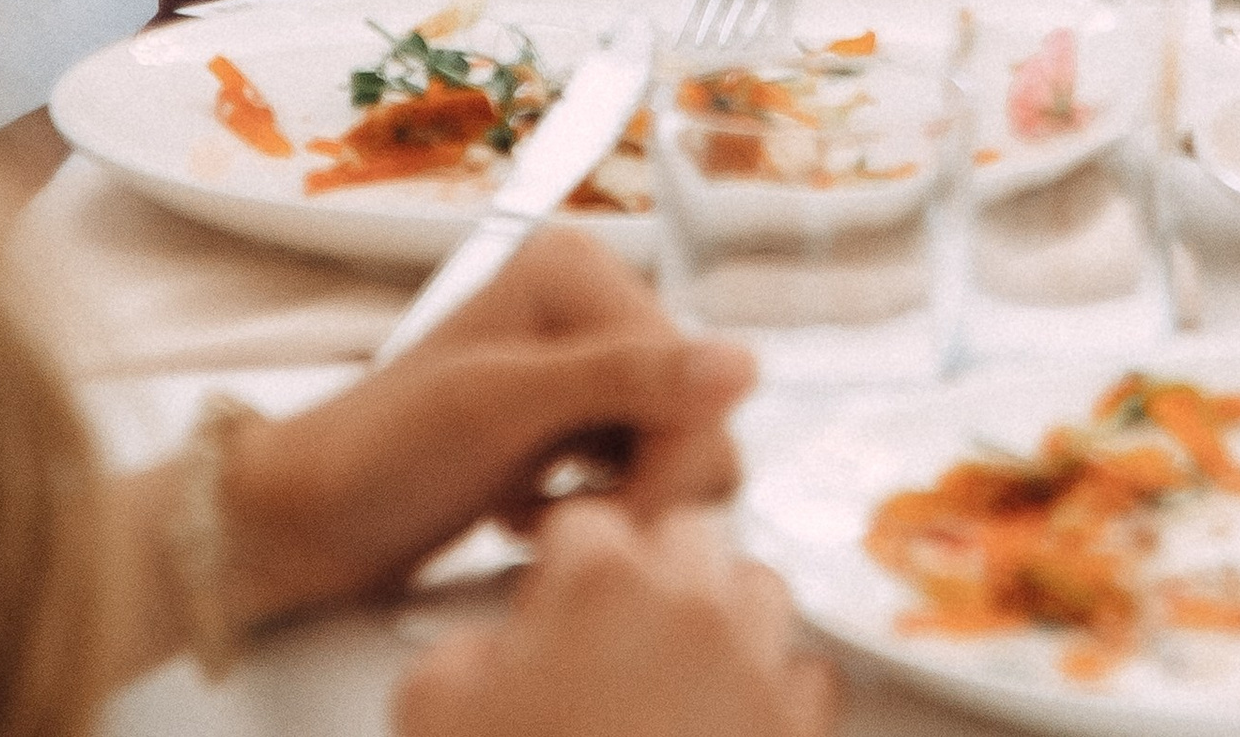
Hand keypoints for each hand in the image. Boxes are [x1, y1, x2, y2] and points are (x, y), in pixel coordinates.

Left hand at [221, 231, 752, 631]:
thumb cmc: (380, 451)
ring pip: (677, 452)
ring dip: (620, 506)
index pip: (695, 376)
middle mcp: (590, 306)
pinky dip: (598, 511)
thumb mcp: (500, 409)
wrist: (308, 516)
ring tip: (537, 520)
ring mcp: (582, 368)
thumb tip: (742, 365)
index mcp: (579, 270)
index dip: (666, 462)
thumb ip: (621, 381)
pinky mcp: (572, 425)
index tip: (602, 520)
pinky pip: (640, 476)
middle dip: (645, 488)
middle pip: (695, 414)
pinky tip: (530, 518)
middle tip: (567, 524)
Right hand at [394, 503, 838, 736]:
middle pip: (685, 535)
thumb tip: (485, 651)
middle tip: (611, 634)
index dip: (560, 567)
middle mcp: (689, 607)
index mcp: (601, 584)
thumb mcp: (434, 714)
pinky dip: (775, 688)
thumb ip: (457, 655)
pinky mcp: (796, 733)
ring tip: (679, 667)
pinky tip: (733, 720)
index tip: (551, 604)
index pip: (586, 523)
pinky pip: (806, 676)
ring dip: (723, 614)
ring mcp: (753, 668)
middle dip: (649, 572)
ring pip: (759, 590)